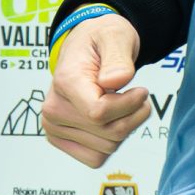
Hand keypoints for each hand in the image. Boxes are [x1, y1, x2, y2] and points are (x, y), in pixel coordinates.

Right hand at [42, 14, 148, 168]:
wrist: (88, 47)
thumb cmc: (103, 40)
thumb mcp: (115, 36)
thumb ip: (118, 58)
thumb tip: (115, 81)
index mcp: (65, 83)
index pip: (99, 113)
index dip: (130, 105)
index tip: (141, 90)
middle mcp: (53, 109)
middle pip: (109, 133)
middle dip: (134, 116)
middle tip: (138, 95)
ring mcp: (54, 127)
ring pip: (107, 147)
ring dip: (127, 128)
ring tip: (124, 104)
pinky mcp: (61, 140)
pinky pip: (95, 158)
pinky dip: (112, 143)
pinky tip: (114, 121)